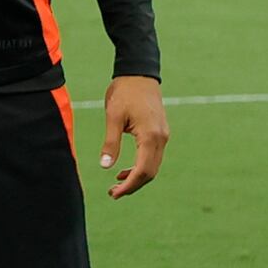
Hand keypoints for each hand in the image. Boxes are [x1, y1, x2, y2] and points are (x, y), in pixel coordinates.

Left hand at [99, 76, 168, 198]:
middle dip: (133, 185)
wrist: (139, 73)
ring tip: (116, 184)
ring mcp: (163, 136)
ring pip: (153, 166)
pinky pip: (153, 156)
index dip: (129, 186)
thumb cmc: (124, 92)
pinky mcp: (160, 132)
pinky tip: (124, 170)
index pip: (142, 170)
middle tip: (113, 193)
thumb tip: (105, 166)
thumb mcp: (113, 117)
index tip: (114, 193)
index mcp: (150, 136)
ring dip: (136, 177)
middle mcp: (161, 138)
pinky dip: (141, 166)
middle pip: (150, 172)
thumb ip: (110, 142)